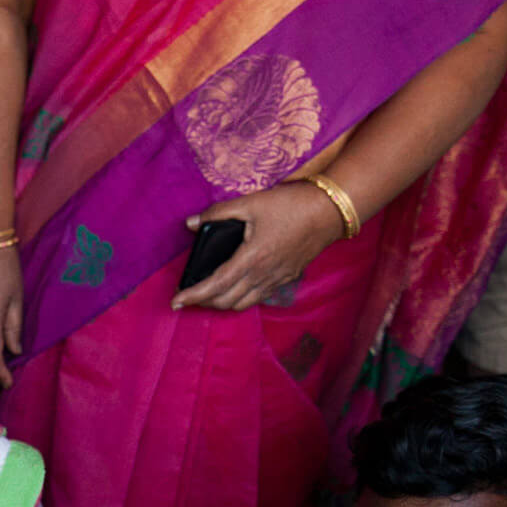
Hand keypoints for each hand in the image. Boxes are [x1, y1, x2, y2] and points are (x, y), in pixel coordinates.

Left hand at [171, 180, 344, 311]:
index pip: (214, 285)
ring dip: (221, 303)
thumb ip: (218, 213)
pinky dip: (241, 299)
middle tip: (188, 296)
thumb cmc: (292, 205)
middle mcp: (262, 275)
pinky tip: (235, 289)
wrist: (330, 212)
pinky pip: (258, 298)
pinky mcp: (286, 278)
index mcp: (251, 259)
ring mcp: (276, 280)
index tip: (176, 302)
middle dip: (203, 302)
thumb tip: (191, 223)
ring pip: (242, 304)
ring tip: (207, 295)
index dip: (193, 296)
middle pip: (226, 301)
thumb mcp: (251, 203)